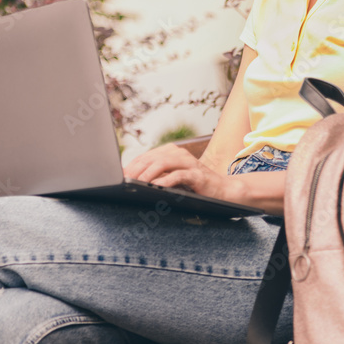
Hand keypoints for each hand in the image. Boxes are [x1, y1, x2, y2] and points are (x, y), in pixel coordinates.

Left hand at [123, 143, 237, 201]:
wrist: (224, 190)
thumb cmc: (196, 186)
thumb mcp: (173, 178)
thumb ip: (157, 176)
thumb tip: (133, 179)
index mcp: (172, 152)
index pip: (146, 156)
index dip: (131, 165)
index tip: (120, 175)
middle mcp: (180, 154)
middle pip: (152, 158)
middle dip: (136, 169)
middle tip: (124, 180)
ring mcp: (189, 163)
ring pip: (163, 163)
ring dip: (147, 174)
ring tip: (136, 182)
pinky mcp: (198, 175)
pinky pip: (179, 175)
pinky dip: (166, 180)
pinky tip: (156, 186)